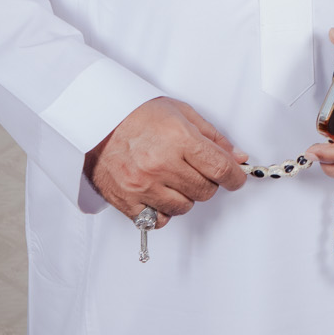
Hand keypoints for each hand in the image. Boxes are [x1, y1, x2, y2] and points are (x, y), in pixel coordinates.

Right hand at [83, 95, 247, 222]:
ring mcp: (142, 185)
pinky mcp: (126, 201)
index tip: (237, 178)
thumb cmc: (138, 114)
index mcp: (179, 139)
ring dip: (186, 196)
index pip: (220, 168)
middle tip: (198, 171)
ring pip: (184, 207)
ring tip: (175, 179)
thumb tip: (238, 157)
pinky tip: (160, 195)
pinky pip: (157, 220)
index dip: (235, 177)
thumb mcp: (182, 114)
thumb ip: (213, 138)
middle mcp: (161, 164)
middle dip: (209, 182)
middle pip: (205, 190)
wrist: (95, 122)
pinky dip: (163, 211)